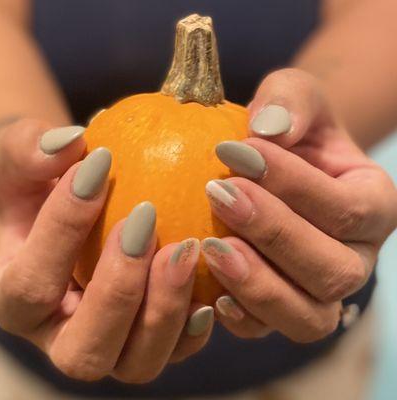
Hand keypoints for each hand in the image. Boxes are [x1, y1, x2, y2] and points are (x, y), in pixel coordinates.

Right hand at [0, 119, 213, 382]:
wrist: (72, 216)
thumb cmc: (46, 187)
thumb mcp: (25, 161)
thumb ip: (30, 150)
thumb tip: (69, 143)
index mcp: (18, 301)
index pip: (32, 284)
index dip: (63, 228)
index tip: (99, 164)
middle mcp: (61, 337)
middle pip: (84, 350)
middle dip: (118, 290)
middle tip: (145, 221)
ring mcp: (110, 348)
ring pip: (137, 362)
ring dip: (165, 308)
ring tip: (187, 247)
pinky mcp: (149, 342)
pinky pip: (176, 349)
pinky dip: (195, 324)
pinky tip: (212, 281)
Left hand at [203, 69, 396, 341]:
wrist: (278, 163)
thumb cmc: (290, 130)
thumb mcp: (294, 97)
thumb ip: (290, 102)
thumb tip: (269, 128)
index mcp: (373, 205)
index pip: (347, 209)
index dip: (293, 185)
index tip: (234, 152)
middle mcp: (357, 257)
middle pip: (332, 270)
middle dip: (273, 234)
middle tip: (218, 194)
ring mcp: (321, 292)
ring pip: (308, 316)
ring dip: (258, 284)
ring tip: (210, 247)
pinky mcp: (283, 307)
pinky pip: (270, 330)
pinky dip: (242, 318)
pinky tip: (210, 291)